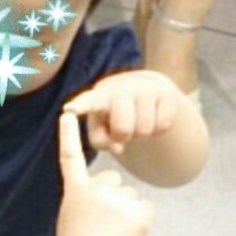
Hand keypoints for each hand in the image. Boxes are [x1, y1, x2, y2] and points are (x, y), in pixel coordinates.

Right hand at [56, 112, 153, 235]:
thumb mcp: (72, 216)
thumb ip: (84, 197)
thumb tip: (105, 191)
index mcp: (76, 191)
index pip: (70, 157)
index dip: (68, 135)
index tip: (67, 115)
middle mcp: (96, 189)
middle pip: (112, 179)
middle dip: (112, 196)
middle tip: (102, 222)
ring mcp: (119, 198)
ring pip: (129, 195)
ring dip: (126, 211)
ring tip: (114, 232)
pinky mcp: (139, 209)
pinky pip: (144, 207)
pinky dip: (140, 220)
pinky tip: (129, 234)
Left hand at [63, 70, 180, 154]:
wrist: (145, 93)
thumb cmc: (113, 116)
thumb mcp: (101, 130)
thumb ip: (101, 142)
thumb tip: (118, 147)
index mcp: (98, 96)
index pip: (87, 102)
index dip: (79, 106)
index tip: (69, 109)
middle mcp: (121, 87)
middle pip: (123, 130)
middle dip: (124, 136)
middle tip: (123, 129)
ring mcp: (144, 87)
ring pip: (145, 130)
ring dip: (141, 134)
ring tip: (136, 122)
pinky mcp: (166, 92)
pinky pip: (163, 125)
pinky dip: (158, 130)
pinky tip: (152, 117)